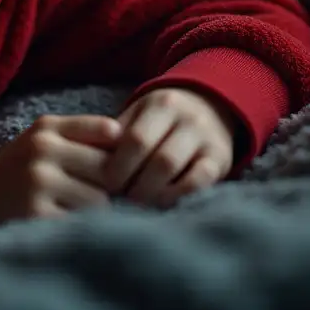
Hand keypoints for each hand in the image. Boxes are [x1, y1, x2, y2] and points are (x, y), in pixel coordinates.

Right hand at [0, 114, 120, 226]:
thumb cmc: (17, 172)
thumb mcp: (40, 140)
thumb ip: (81, 136)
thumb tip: (132, 145)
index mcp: (47, 127)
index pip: (108, 130)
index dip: (121, 153)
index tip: (117, 169)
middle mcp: (43, 149)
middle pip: (109, 169)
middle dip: (110, 187)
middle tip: (100, 197)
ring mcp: (39, 182)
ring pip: (101, 201)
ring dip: (97, 212)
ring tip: (78, 212)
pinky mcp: (36, 215)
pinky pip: (81, 224)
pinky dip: (81, 229)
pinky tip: (67, 226)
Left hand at [103, 87, 237, 207]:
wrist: (210, 107)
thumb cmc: (162, 119)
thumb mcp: (140, 114)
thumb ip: (117, 134)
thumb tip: (88, 161)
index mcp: (162, 104)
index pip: (136, 139)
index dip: (119, 166)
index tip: (105, 184)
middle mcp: (187, 119)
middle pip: (156, 158)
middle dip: (134, 184)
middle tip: (119, 199)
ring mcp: (206, 139)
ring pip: (175, 170)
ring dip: (152, 193)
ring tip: (136, 205)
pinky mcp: (220, 160)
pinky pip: (199, 182)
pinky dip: (177, 196)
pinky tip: (162, 204)